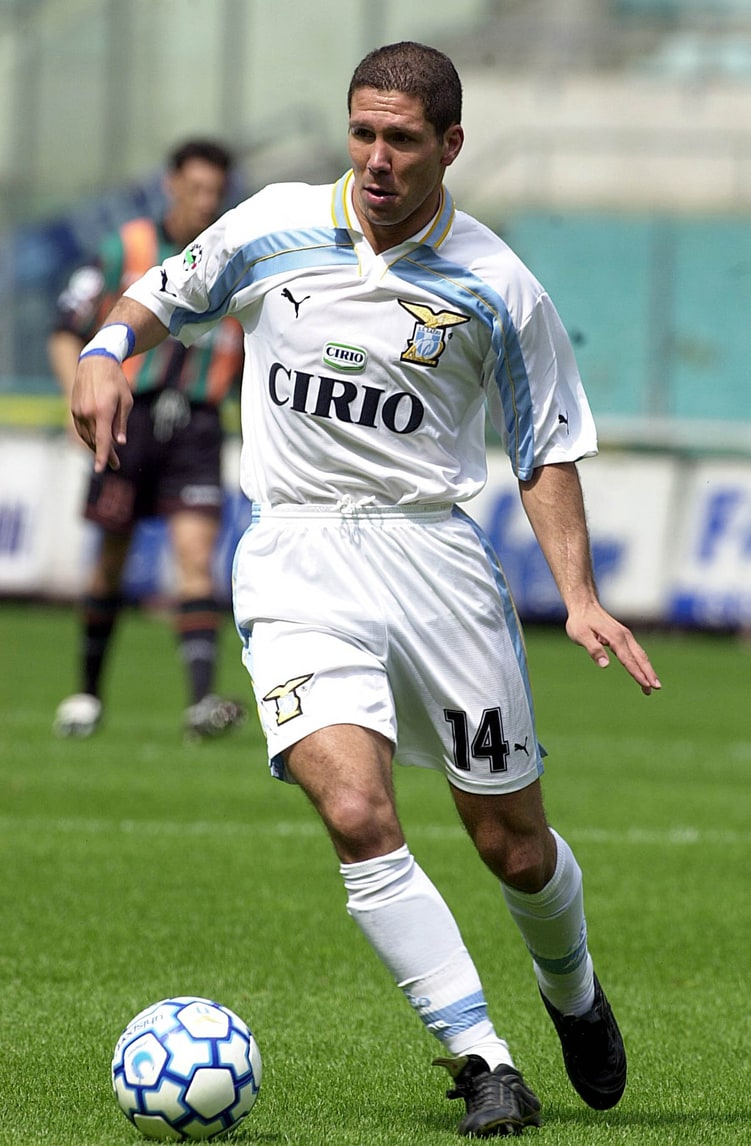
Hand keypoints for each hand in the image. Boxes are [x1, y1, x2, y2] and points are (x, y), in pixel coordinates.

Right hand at [70, 355, 132, 472]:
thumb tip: (119, 442)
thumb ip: (121, 423)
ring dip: (96, 447)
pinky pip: (81, 429)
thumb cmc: (116, 380)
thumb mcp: (126, 401)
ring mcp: (78, 411)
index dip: (103, 456)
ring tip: (109, 455)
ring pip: (87, 436)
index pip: (102, 439)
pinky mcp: (74, 409)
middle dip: (105, 454)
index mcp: (102, 411)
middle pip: (95, 441)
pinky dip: (89, 437)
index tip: (101, 469)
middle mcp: (87, 413)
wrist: (96, 362)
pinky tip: (96, 442)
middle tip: (116, 464)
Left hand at [565, 602, 661, 695]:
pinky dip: (642, 662)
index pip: (628, 660)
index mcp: (615, 638)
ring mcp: (625, 635)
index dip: (637, 673)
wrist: (583, 604)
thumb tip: (604, 665)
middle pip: (640, 657)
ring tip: (653, 685)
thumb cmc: (580, 621)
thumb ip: (593, 649)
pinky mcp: (623, 636)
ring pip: (640, 654)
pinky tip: (643, 670)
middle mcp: (624, 636)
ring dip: (648, 669)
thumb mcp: (581, 635)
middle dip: (649, 673)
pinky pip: (636, 651)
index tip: (646, 685)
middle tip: (656, 688)